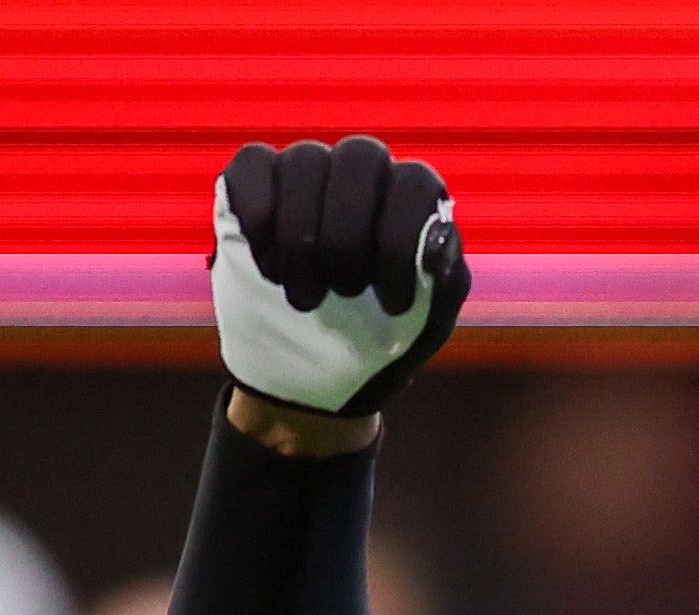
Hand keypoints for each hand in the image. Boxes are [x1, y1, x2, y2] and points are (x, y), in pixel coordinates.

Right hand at [211, 137, 466, 417]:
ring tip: (305, 299)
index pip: (415, 180)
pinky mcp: (255, 182)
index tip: (393, 306)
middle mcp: (361, 175)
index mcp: (411, 200)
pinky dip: (259, 215)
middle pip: (360, 156)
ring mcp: (307, 173)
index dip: (401, 242)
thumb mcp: (427, 323)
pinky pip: (253, 165)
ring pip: (305, 160)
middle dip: (349, 235)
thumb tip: (438, 239)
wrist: (316, 373)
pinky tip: (269, 268)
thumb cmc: (381, 340)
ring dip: (301, 238)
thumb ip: (445, 279)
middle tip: (344, 294)